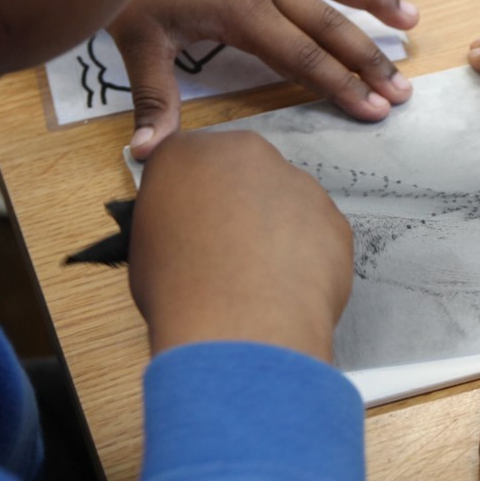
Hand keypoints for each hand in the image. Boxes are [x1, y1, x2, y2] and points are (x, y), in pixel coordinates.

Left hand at [110, 0, 419, 159]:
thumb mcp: (137, 46)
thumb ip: (153, 101)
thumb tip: (149, 155)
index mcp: (241, 15)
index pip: (303, 58)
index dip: (341, 86)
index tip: (374, 109)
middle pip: (327, 24)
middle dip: (368, 59)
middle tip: (402, 86)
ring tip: (409, 18)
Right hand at [128, 129, 352, 361]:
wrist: (236, 325)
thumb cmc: (177, 290)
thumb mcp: (147, 246)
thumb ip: (169, 219)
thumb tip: (183, 229)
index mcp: (187, 154)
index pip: (185, 160)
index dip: (189, 192)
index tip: (191, 219)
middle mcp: (244, 154)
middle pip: (241, 172)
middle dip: (237, 203)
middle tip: (226, 249)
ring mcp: (297, 183)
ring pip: (285, 200)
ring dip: (275, 228)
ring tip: (259, 277)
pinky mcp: (332, 218)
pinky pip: (317, 233)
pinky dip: (305, 256)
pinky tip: (287, 287)